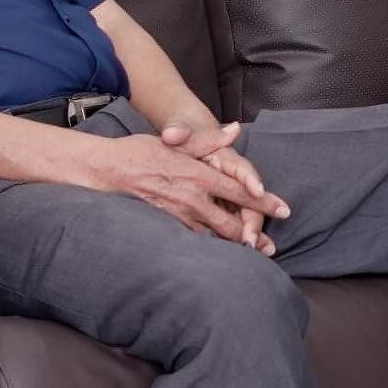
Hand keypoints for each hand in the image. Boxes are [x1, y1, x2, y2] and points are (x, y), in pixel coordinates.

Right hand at [79, 132, 290, 248]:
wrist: (103, 171)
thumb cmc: (139, 153)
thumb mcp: (176, 142)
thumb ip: (208, 140)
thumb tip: (235, 130)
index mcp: (199, 176)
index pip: (240, 191)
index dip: (264, 202)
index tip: (283, 211)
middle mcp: (192, 199)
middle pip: (232, 222)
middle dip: (254, 235)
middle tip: (271, 246)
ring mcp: (178, 216)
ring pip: (213, 236)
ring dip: (233, 246)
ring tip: (252, 255)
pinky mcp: (164, 227)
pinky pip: (192, 241)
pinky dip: (208, 249)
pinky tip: (218, 257)